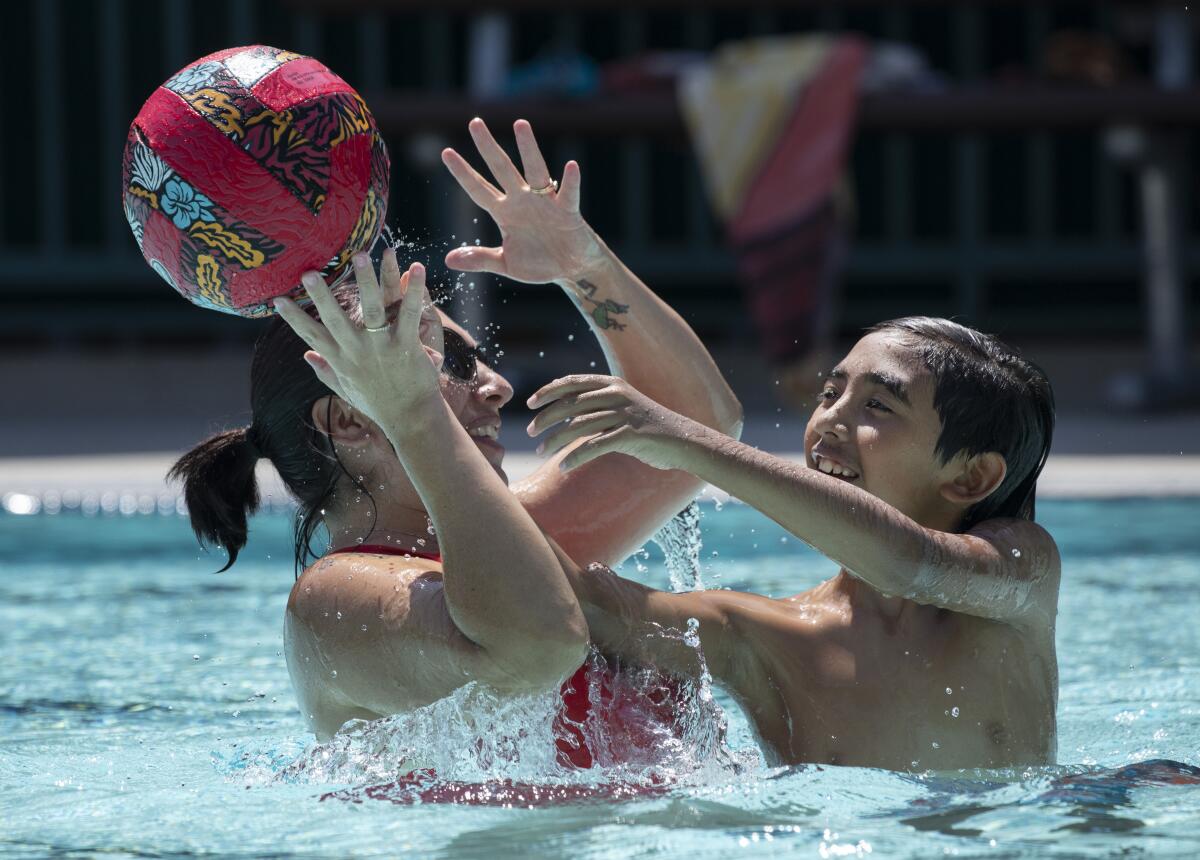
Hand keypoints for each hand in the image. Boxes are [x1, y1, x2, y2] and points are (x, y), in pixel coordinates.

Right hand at [273, 250, 442, 429]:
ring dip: (366, 281)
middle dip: (321, 295)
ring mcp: (381, 347)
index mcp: (340, 359)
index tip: (276, 298)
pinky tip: (415, 268)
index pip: (311, 335)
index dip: (293, 317)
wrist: (410, 419)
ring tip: (360, 255)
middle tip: (308, 272)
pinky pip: (410, 313)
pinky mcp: (406, 345)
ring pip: (371, 309)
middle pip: (335, 319)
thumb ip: (325, 370)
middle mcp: (357, 351)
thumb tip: (306, 355)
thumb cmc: (378, 403)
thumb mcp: (346, 389)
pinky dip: (414, 290)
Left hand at [441, 118, 604, 284]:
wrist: (572, 270)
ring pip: (534, 171)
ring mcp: (546, 203)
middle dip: (488, 147)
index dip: (463, 173)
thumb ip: (480, 259)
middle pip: (502, 169)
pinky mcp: (568, 212)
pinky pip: (569, 194)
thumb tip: (448, 260)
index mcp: (505, 213)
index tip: (446, 153)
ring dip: (528, 148)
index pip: (479, 189)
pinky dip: (571, 181)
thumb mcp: (506, 263)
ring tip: (520, 124)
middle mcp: (523, 201)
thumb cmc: (540, 263)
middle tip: (474, 122)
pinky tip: (571, 166)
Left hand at [526, 375, 696, 471]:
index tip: (530, 404)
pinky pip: (594, 446)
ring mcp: (623, 414)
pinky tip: (563, 468)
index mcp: (612, 384)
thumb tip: (565, 415)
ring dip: (555, 440)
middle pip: (570, 404)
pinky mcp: (629, 435)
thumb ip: (597, 406)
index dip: (548, 391)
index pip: (572, 382)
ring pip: (578, 426)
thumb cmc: (648, 427)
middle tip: (530, 432)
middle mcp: (616, 395)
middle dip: (545, 418)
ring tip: (541, 452)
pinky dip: (575, 458)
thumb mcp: (622, 407)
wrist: (683, 440)